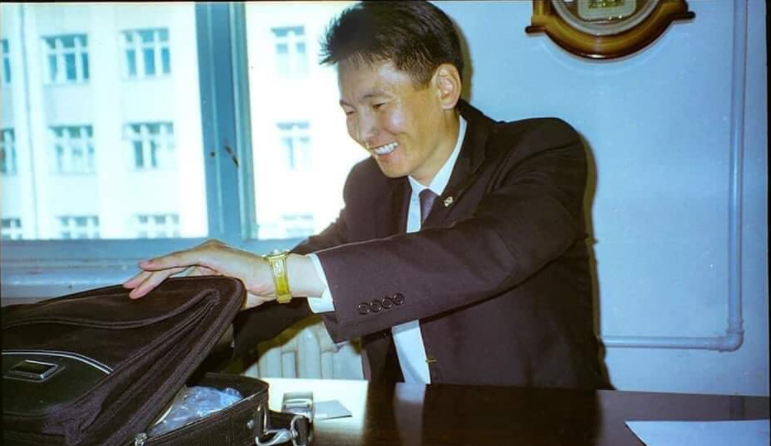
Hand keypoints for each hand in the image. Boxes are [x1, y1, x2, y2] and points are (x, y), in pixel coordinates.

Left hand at [122, 240, 275, 309]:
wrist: (274, 281)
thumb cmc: (256, 290)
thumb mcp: (226, 295)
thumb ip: (209, 297)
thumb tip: (193, 310)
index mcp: (211, 262)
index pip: (178, 271)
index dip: (158, 281)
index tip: (140, 291)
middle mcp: (206, 253)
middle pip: (170, 267)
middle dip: (147, 279)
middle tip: (128, 290)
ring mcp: (207, 251)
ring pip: (171, 264)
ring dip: (149, 277)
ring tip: (132, 288)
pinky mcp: (209, 254)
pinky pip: (180, 260)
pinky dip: (161, 264)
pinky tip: (145, 267)